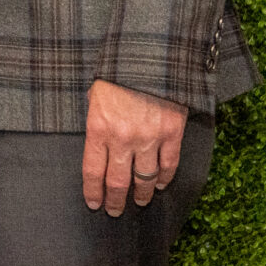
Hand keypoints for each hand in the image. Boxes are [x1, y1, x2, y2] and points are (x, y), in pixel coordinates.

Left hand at [81, 80, 187, 215]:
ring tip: (139, 202)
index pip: (93, 171)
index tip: (94, 204)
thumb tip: (99, 148)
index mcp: (98, 129)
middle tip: (115, 211)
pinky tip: (159, 184)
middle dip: (115, 200)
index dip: (93, 192)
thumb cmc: (117, 73)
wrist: (148, 55)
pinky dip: (164, 178)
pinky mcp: (172, 133)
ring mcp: (149, 138)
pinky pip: (169, 164)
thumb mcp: (95, 97)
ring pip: (144, 178)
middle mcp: (122, 138)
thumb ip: (97, 124)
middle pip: (118, 181)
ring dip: (141, 194)